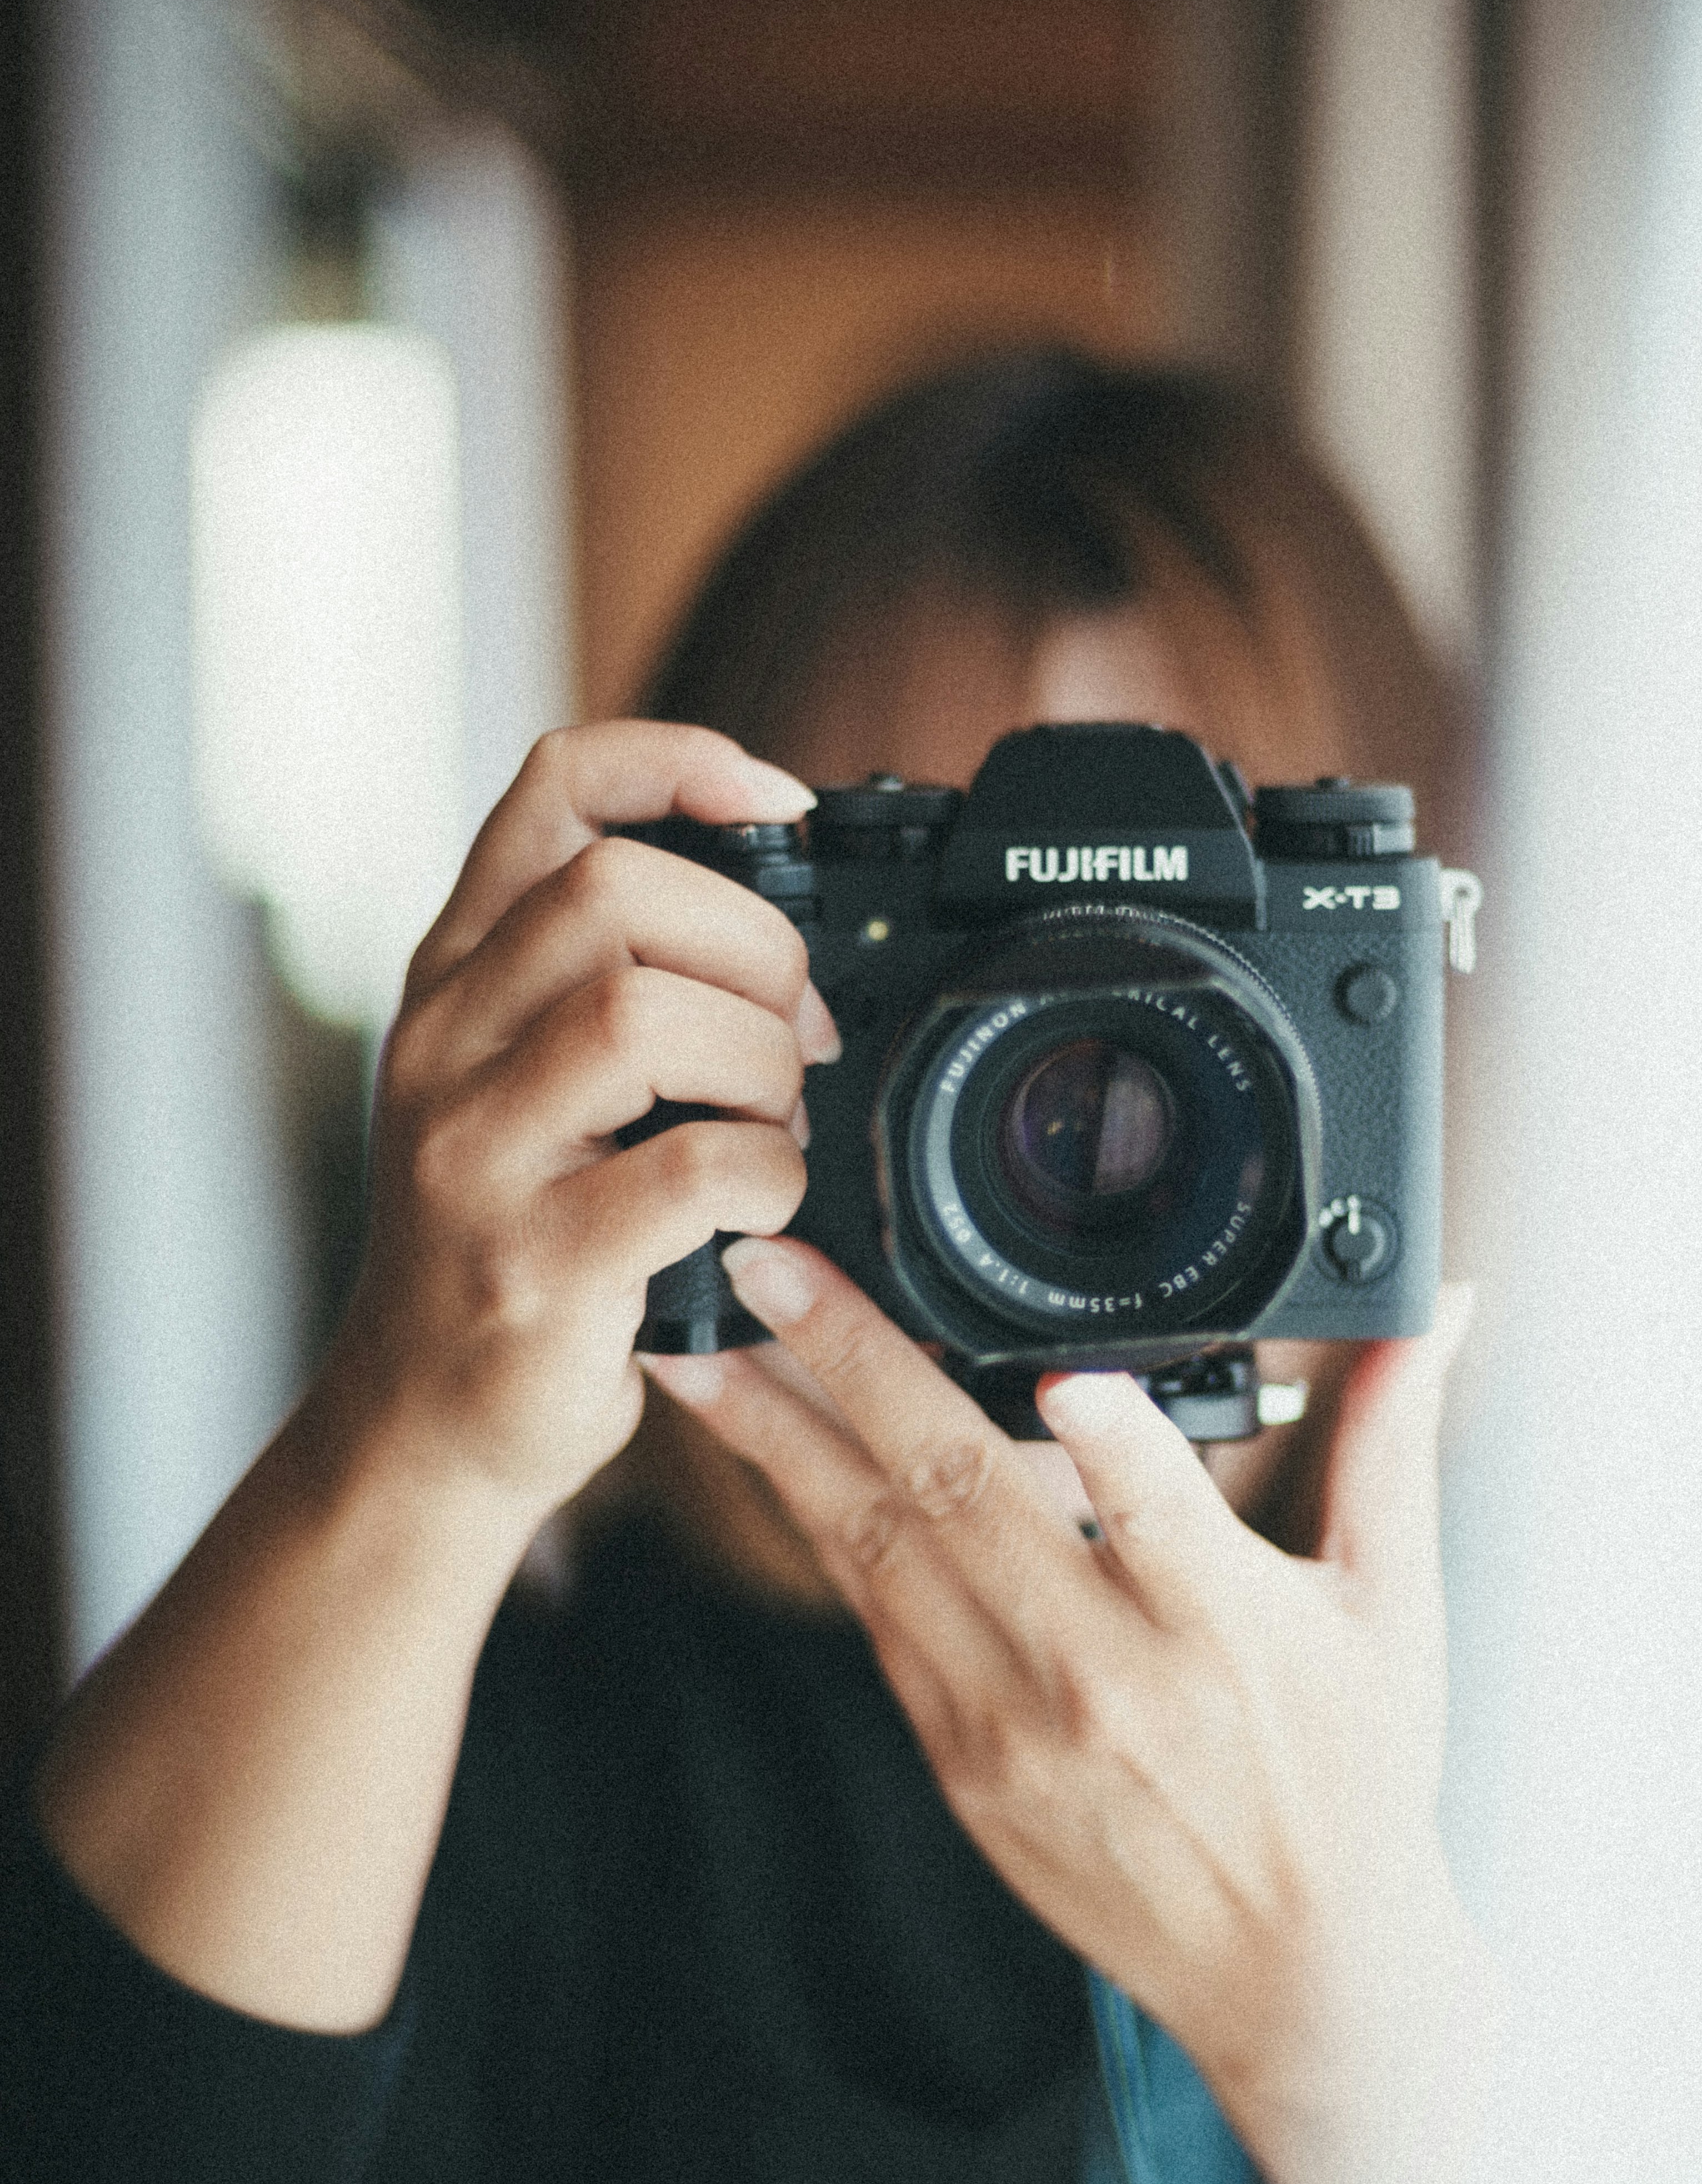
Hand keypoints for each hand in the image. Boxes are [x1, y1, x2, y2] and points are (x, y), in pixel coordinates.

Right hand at [325, 722, 839, 1518]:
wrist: (424, 1422)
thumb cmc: (514, 1239)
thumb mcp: (526, 1080)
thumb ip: (606, 980)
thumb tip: (777, 900)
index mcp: (457, 977)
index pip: (553, 789)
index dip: (679, 761)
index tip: (776, 802)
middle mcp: (447, 1043)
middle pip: (616, 890)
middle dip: (752, 946)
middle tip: (795, 1031)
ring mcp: (477, 1151)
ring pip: (644, 1011)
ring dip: (761, 1061)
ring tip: (774, 1123)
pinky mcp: (535, 1260)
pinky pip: (694, 1167)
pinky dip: (768, 1176)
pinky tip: (763, 1209)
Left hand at [649, 1246, 1489, 2183]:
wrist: (1296, 1976)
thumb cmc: (1356, 1780)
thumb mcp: (1397, 1609)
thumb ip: (1390, 1443)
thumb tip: (1436, 1308)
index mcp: (1230, 1636)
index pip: (1173, 1524)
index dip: (1121, 1450)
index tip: (1068, 1374)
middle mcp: (1110, 1680)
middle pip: (970, 1502)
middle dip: (855, 1370)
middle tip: (768, 1269)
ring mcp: (1016, 1727)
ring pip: (880, 1553)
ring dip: (780, 1441)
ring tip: (699, 1347)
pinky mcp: (962, 1762)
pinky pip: (874, 1618)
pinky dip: (812, 1523)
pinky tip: (757, 1450)